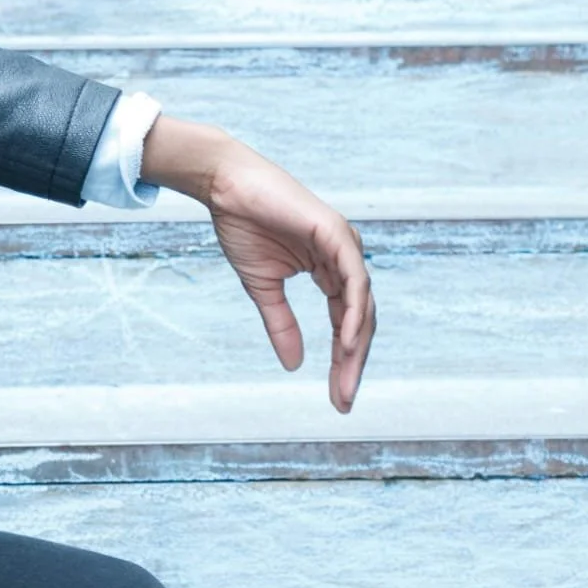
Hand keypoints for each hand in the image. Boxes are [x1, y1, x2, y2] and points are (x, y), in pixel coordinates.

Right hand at [140, 116, 374, 412]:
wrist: (226, 187)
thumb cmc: (244, 226)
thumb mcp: (263, 288)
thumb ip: (281, 324)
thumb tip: (294, 366)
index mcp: (330, 270)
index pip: (344, 323)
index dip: (342, 361)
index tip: (337, 398)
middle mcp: (344, 259)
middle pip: (359, 320)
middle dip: (352, 363)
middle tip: (343, 400)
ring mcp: (344, 245)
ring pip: (361, 305)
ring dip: (355, 346)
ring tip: (346, 381)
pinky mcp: (336, 234)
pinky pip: (354, 280)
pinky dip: (352, 312)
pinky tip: (346, 342)